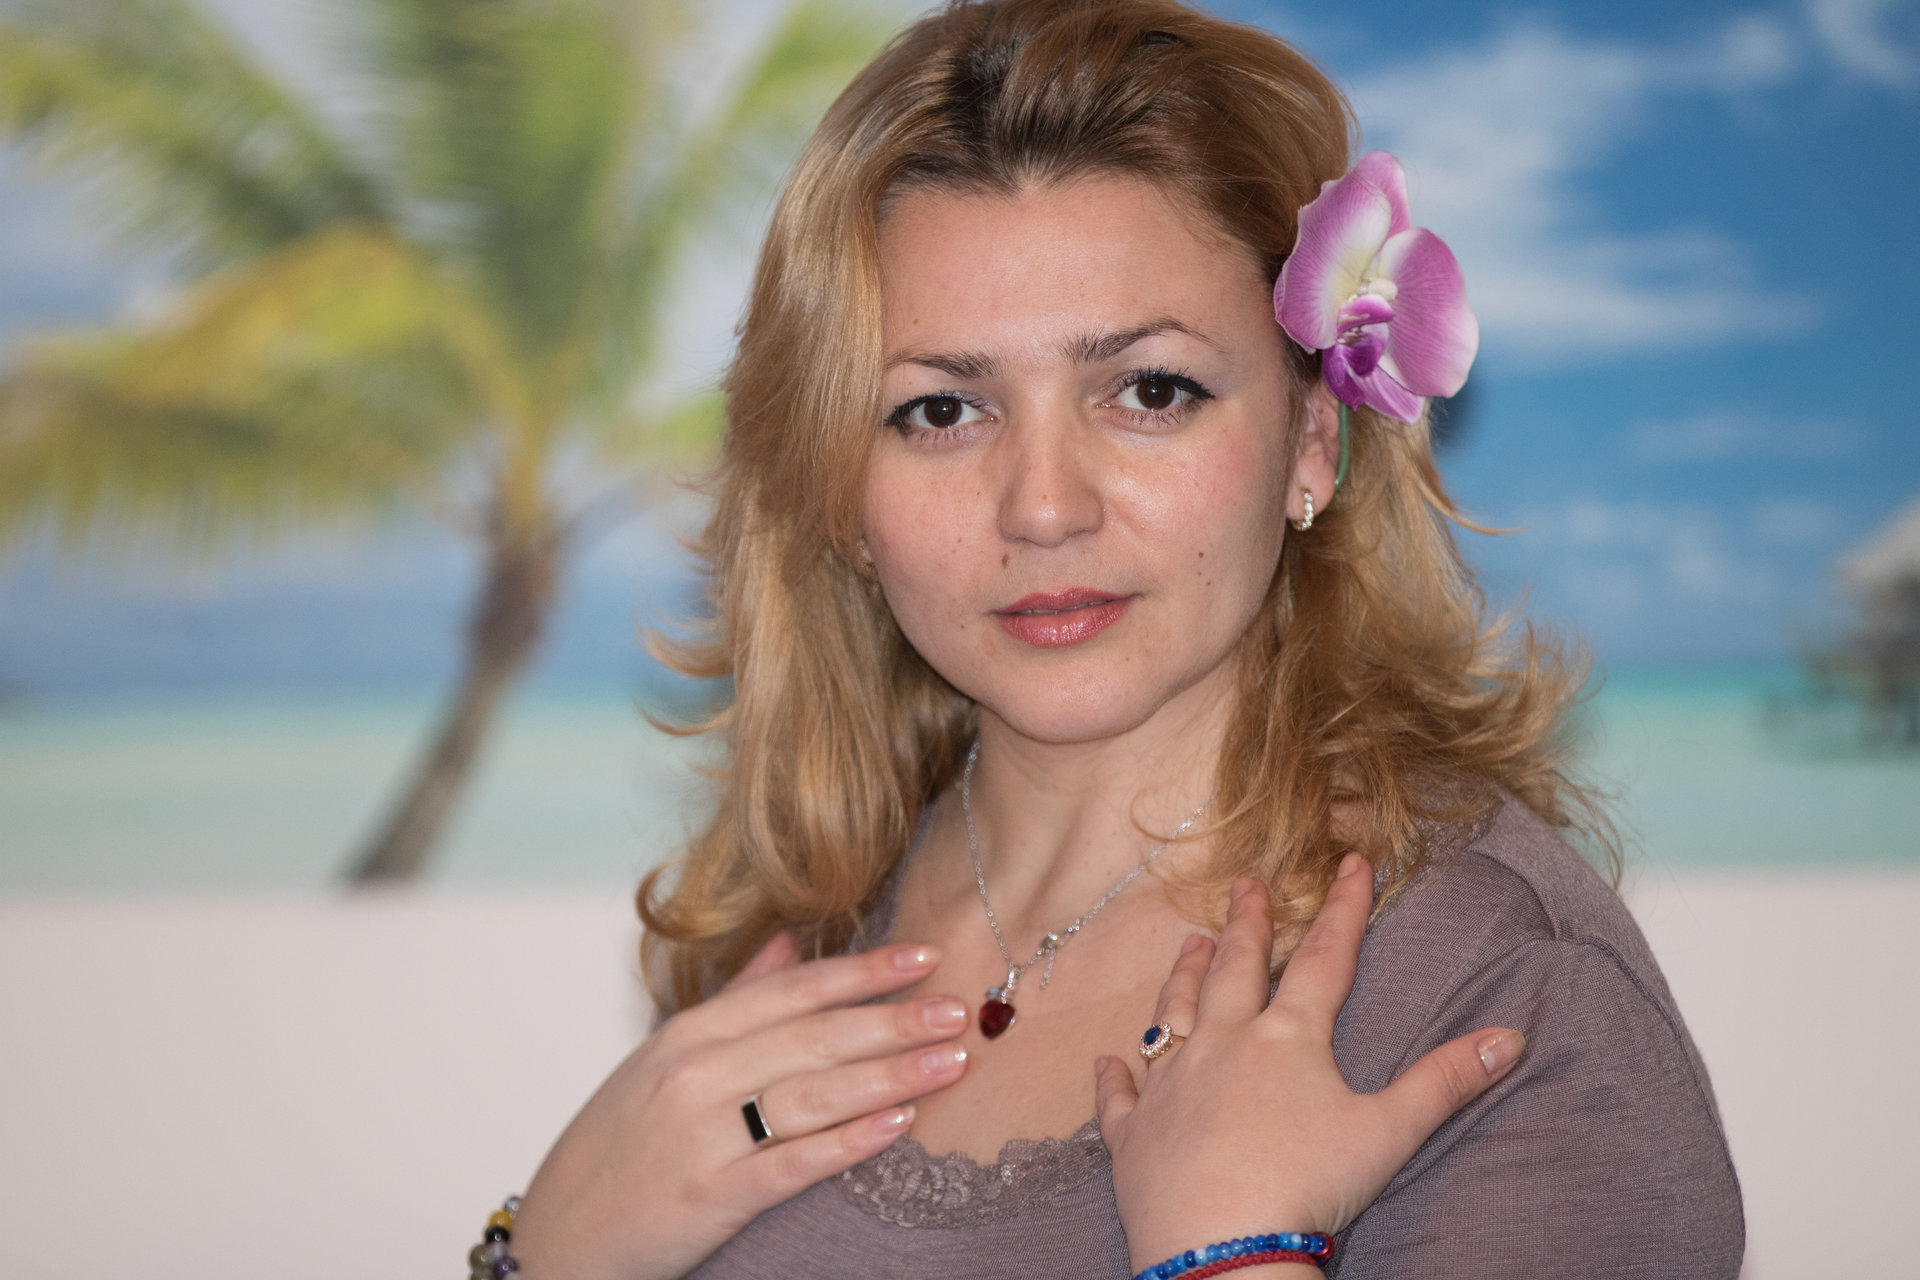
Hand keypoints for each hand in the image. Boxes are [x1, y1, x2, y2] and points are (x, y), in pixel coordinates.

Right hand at [511, 934, 970, 1279]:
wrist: (560, 1237)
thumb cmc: (621, 1143)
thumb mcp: (663, 1058)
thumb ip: (735, 999)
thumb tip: (791, 941)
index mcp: (689, 1033)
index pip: (794, 989)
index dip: (864, 970)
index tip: (925, 955)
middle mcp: (696, 1075)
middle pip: (815, 1037)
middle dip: (894, 1020)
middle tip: (960, 1008)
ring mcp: (703, 1137)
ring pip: (814, 1095)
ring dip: (891, 1075)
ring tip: (952, 1061)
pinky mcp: (713, 1198)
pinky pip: (794, 1164)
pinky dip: (849, 1142)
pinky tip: (898, 1125)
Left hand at [1095, 856, 1524, 1270]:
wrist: (1223, 1250)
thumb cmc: (1308, 1188)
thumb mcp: (1388, 1133)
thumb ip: (1445, 1081)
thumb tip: (1510, 1036)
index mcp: (1286, 1040)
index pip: (1324, 960)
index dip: (1343, 909)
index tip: (1351, 862)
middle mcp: (1221, 1046)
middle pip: (1236, 971)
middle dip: (1248, 924)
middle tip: (1247, 884)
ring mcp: (1171, 1086)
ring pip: (1173, 1014)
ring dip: (1184, 977)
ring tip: (1190, 943)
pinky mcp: (1134, 1134)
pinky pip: (1120, 1098)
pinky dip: (1115, 1077)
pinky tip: (1108, 1060)